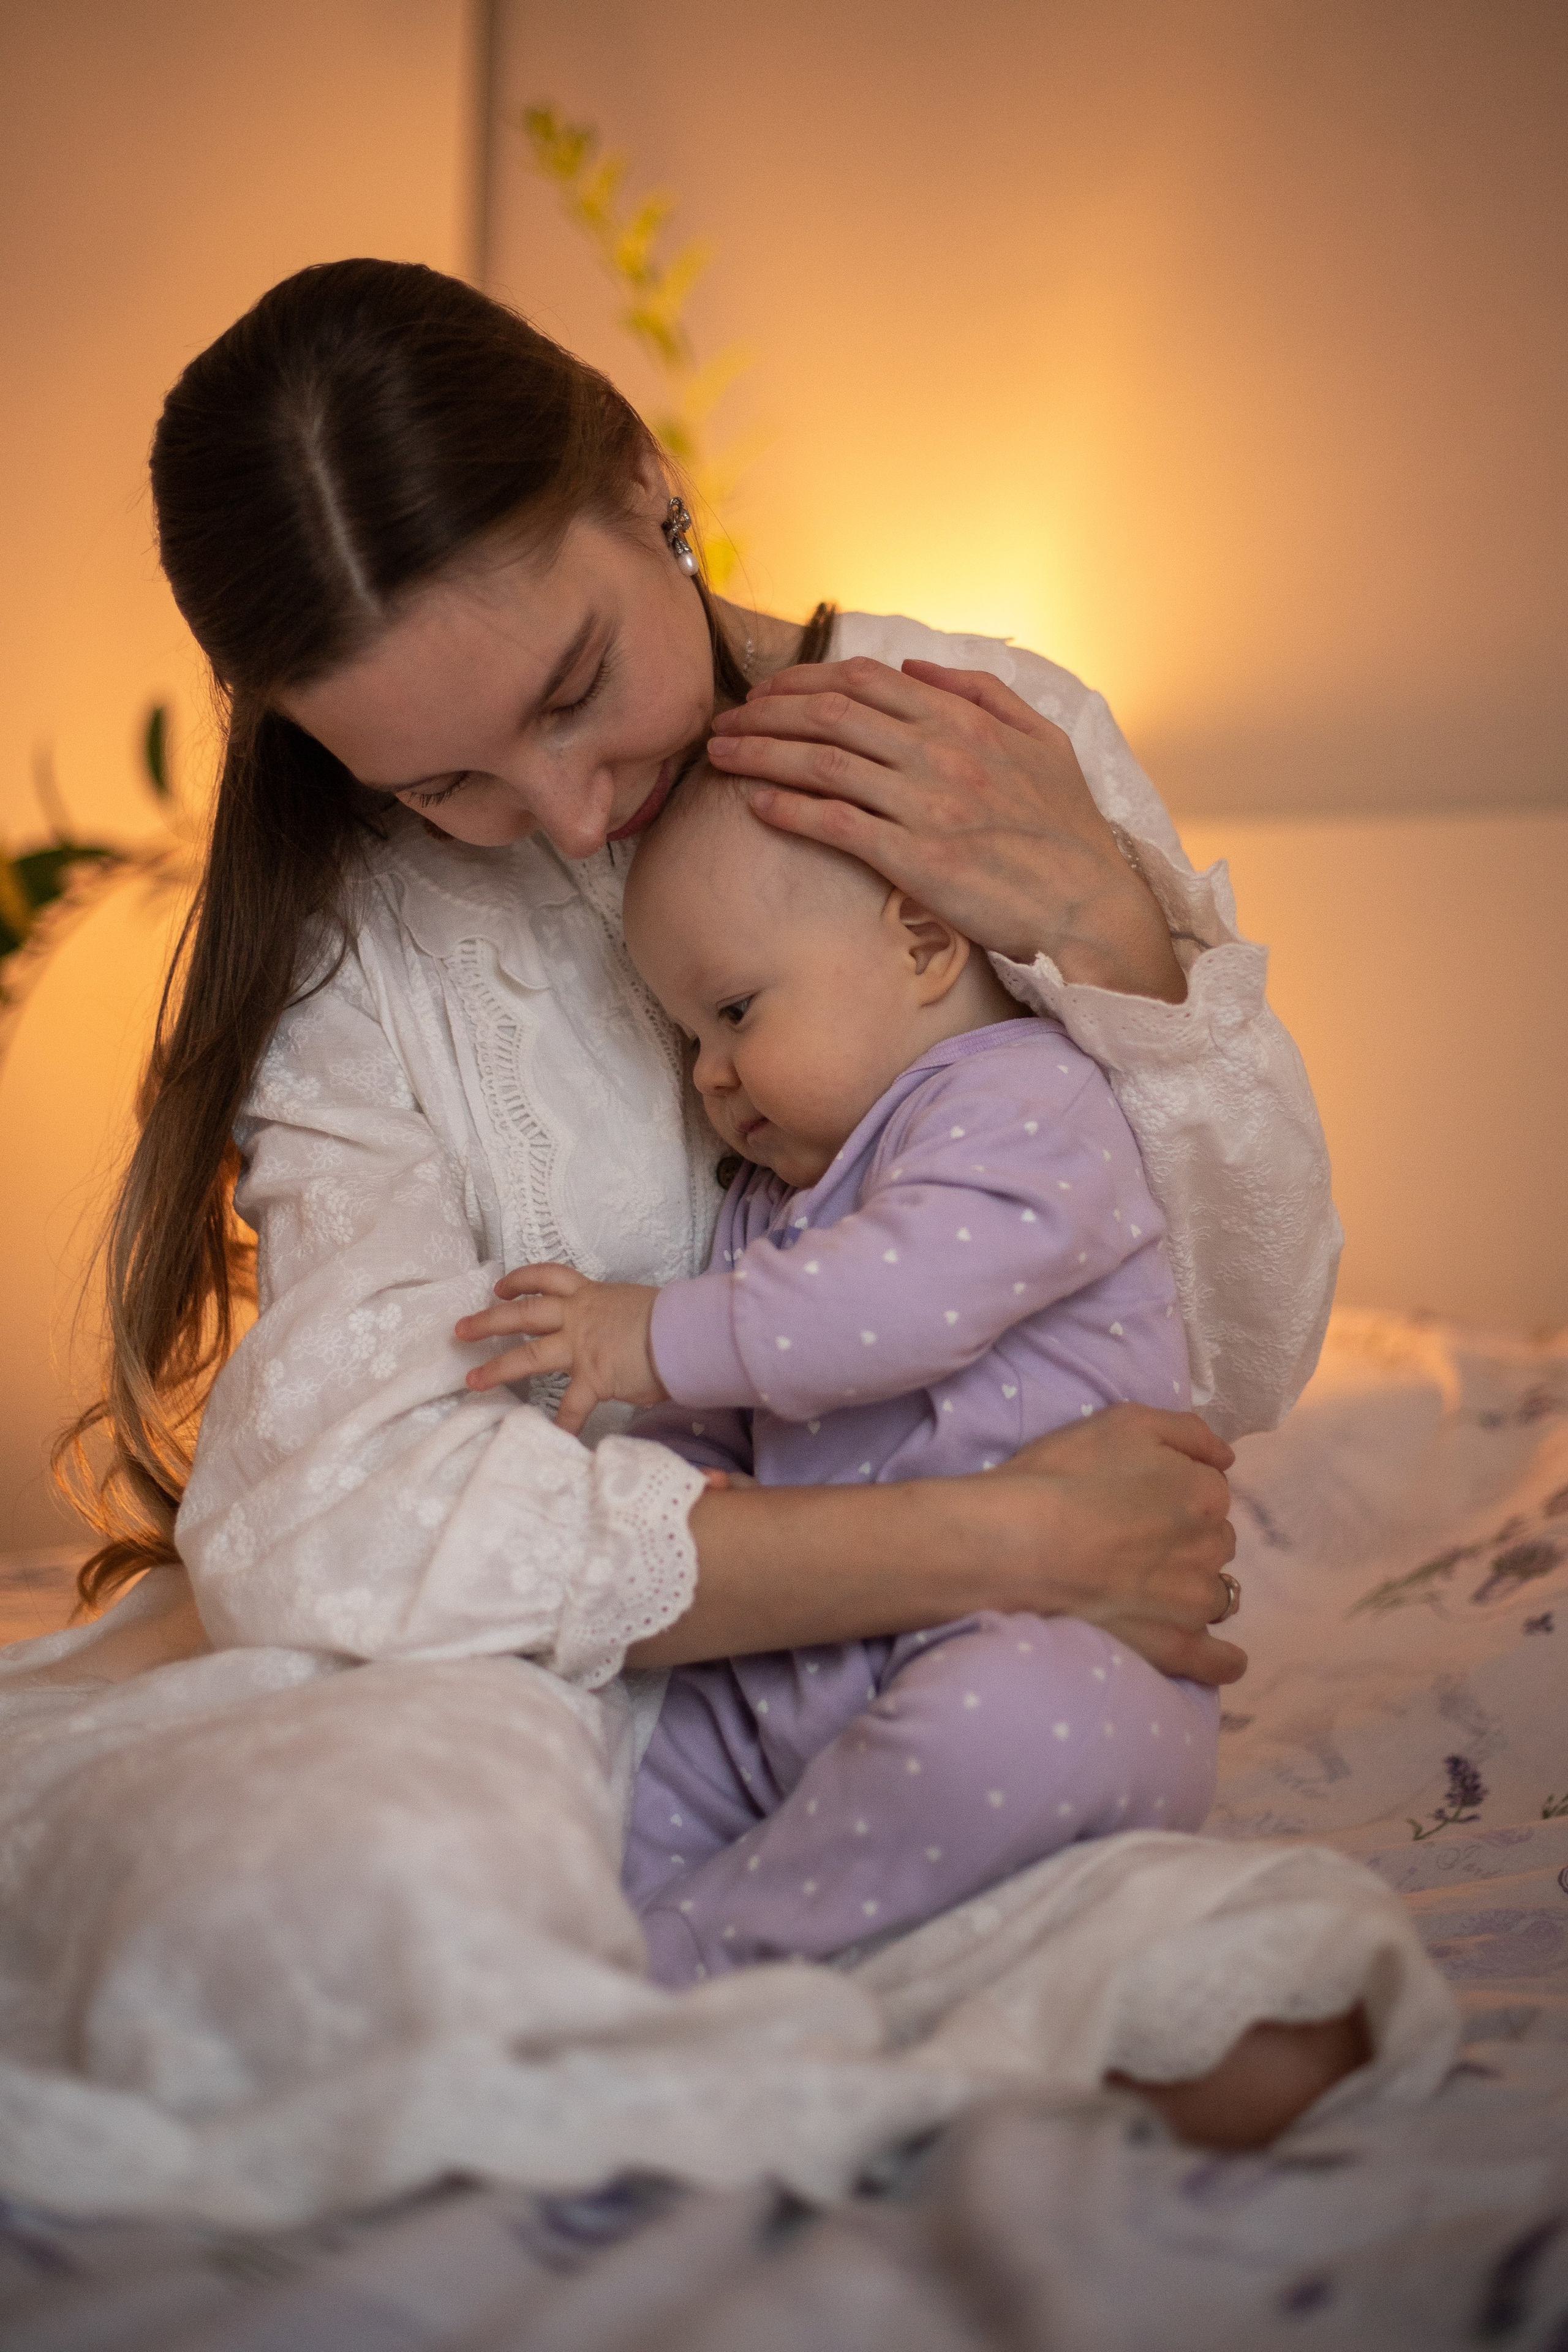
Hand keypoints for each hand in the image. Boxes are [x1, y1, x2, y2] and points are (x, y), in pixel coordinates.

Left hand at [455, 1265, 665, 1437]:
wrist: (687, 1331)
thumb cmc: (671, 1318)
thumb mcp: (636, 1306)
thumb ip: (616, 1320)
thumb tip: (619, 1335)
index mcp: (590, 1296)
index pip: (548, 1279)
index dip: (519, 1281)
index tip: (499, 1288)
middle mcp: (579, 1317)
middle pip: (524, 1313)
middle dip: (489, 1321)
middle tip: (461, 1329)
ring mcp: (582, 1347)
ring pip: (529, 1354)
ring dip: (497, 1366)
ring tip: (472, 1379)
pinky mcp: (593, 1377)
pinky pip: (571, 1407)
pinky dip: (561, 1425)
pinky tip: (551, 1439)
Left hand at [707, 656, 1184, 999]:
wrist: (1090, 907)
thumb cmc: (1069, 832)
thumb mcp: (1045, 743)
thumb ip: (985, 695)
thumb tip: (918, 669)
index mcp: (965, 720)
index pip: (866, 682)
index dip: (806, 680)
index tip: (770, 692)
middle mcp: (939, 752)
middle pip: (831, 714)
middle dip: (767, 711)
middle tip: (726, 721)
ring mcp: (925, 804)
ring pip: (822, 762)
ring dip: (761, 753)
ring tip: (720, 754)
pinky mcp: (915, 858)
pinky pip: (835, 824)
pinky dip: (788, 808)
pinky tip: (754, 804)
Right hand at [988, 1404, 1245, 1685]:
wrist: (1018, 1542)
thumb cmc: (1063, 1475)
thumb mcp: (1125, 1421)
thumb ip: (1188, 1433)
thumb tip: (1226, 1457)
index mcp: (1204, 1493)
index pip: (1208, 1489)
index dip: (1174, 1490)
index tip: (1139, 1497)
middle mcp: (1211, 1547)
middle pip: (1212, 1541)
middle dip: (1185, 1538)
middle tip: (1134, 1540)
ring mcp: (1194, 1602)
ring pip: (1214, 1592)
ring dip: (1194, 1587)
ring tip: (1151, 1589)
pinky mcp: (1173, 1647)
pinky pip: (1217, 1663)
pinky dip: (1222, 1661)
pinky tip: (1222, 1658)